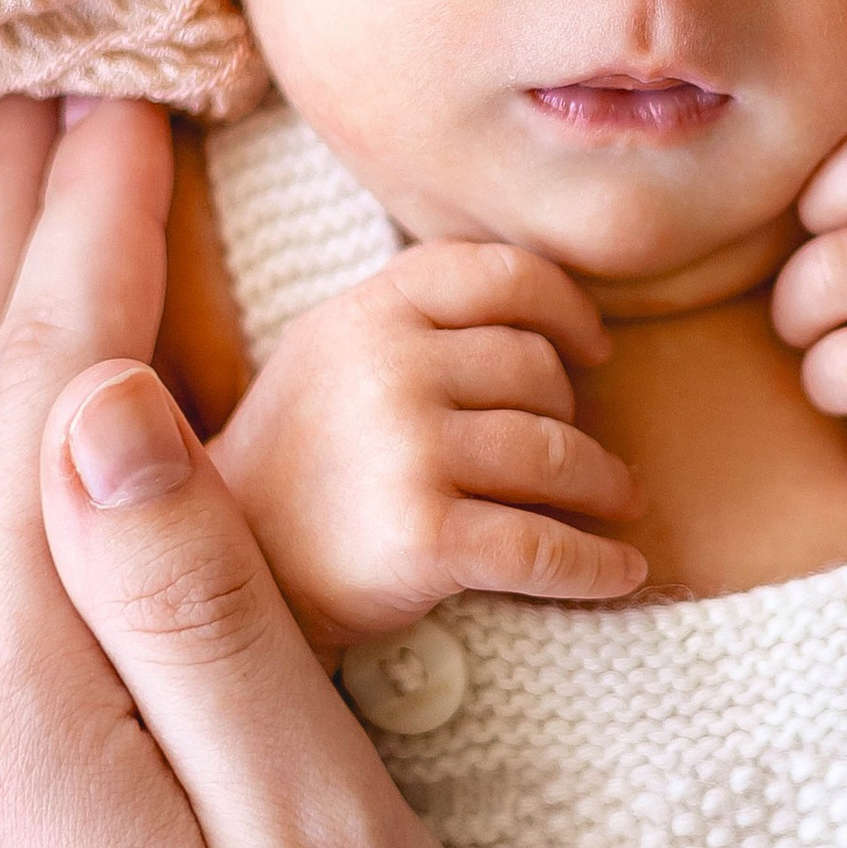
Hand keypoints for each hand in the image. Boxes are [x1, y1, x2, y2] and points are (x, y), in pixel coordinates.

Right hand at [207, 241, 645, 650]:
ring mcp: (405, 450)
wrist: (223, 571)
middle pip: (538, 370)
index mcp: (368, 310)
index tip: (593, 351)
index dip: (566, 310)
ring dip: (603, 485)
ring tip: (616, 502)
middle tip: (579, 456)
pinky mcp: (423, 537)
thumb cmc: (303, 460)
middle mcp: (386, 367)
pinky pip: (544, 545)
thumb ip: (420, 317)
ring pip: (556, 454)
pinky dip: (597, 562)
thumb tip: (554, 314)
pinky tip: (623, 572)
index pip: (504, 275)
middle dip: (572, 416)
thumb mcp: (333, 353)